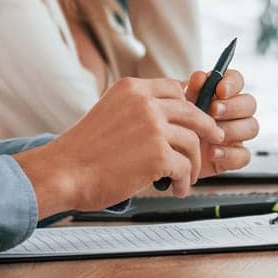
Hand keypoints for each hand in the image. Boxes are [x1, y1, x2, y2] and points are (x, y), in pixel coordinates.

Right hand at [12, 77, 222, 214]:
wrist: (62, 172)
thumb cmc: (82, 150)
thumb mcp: (109, 112)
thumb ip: (136, 109)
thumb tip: (166, 117)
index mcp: (132, 88)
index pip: (175, 88)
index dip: (189, 105)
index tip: (195, 120)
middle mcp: (145, 102)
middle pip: (192, 111)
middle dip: (207, 128)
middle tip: (215, 139)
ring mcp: (153, 127)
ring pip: (192, 142)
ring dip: (193, 163)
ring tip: (185, 177)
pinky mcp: (158, 155)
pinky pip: (185, 167)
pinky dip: (184, 181)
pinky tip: (176, 189)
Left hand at [187, 67, 258, 178]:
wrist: (169, 152)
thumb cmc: (177, 123)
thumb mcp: (180, 104)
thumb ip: (191, 90)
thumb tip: (200, 77)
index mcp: (222, 94)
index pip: (237, 80)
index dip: (232, 84)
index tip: (220, 90)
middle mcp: (234, 112)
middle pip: (250, 103)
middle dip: (233, 107)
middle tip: (214, 110)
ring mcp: (237, 134)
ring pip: (252, 127)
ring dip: (232, 129)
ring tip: (212, 134)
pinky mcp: (235, 156)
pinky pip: (244, 155)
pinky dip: (229, 154)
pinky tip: (212, 153)